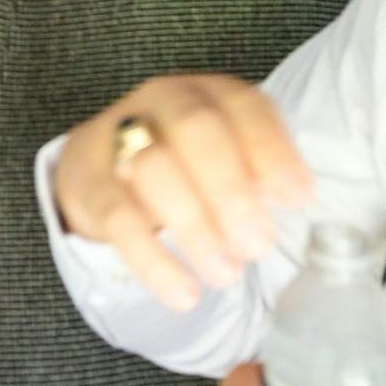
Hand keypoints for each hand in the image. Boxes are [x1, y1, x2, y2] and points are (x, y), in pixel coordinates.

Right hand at [49, 74, 309, 309]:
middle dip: (231, 189)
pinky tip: (183, 292)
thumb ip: (259, 171)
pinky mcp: (88, 180)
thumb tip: (295, 202)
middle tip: (257, 245)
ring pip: (153, 167)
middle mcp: (162, 102)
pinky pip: (117, 217)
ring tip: (225, 274)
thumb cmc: (184, 163)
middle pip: (195, 129)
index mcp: (208, 93)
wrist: (100, 161)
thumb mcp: (227, 154)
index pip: (244, 106)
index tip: (297, 200)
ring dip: (195, 225)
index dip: (273, 151)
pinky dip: (153, 259)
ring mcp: (117, 136)